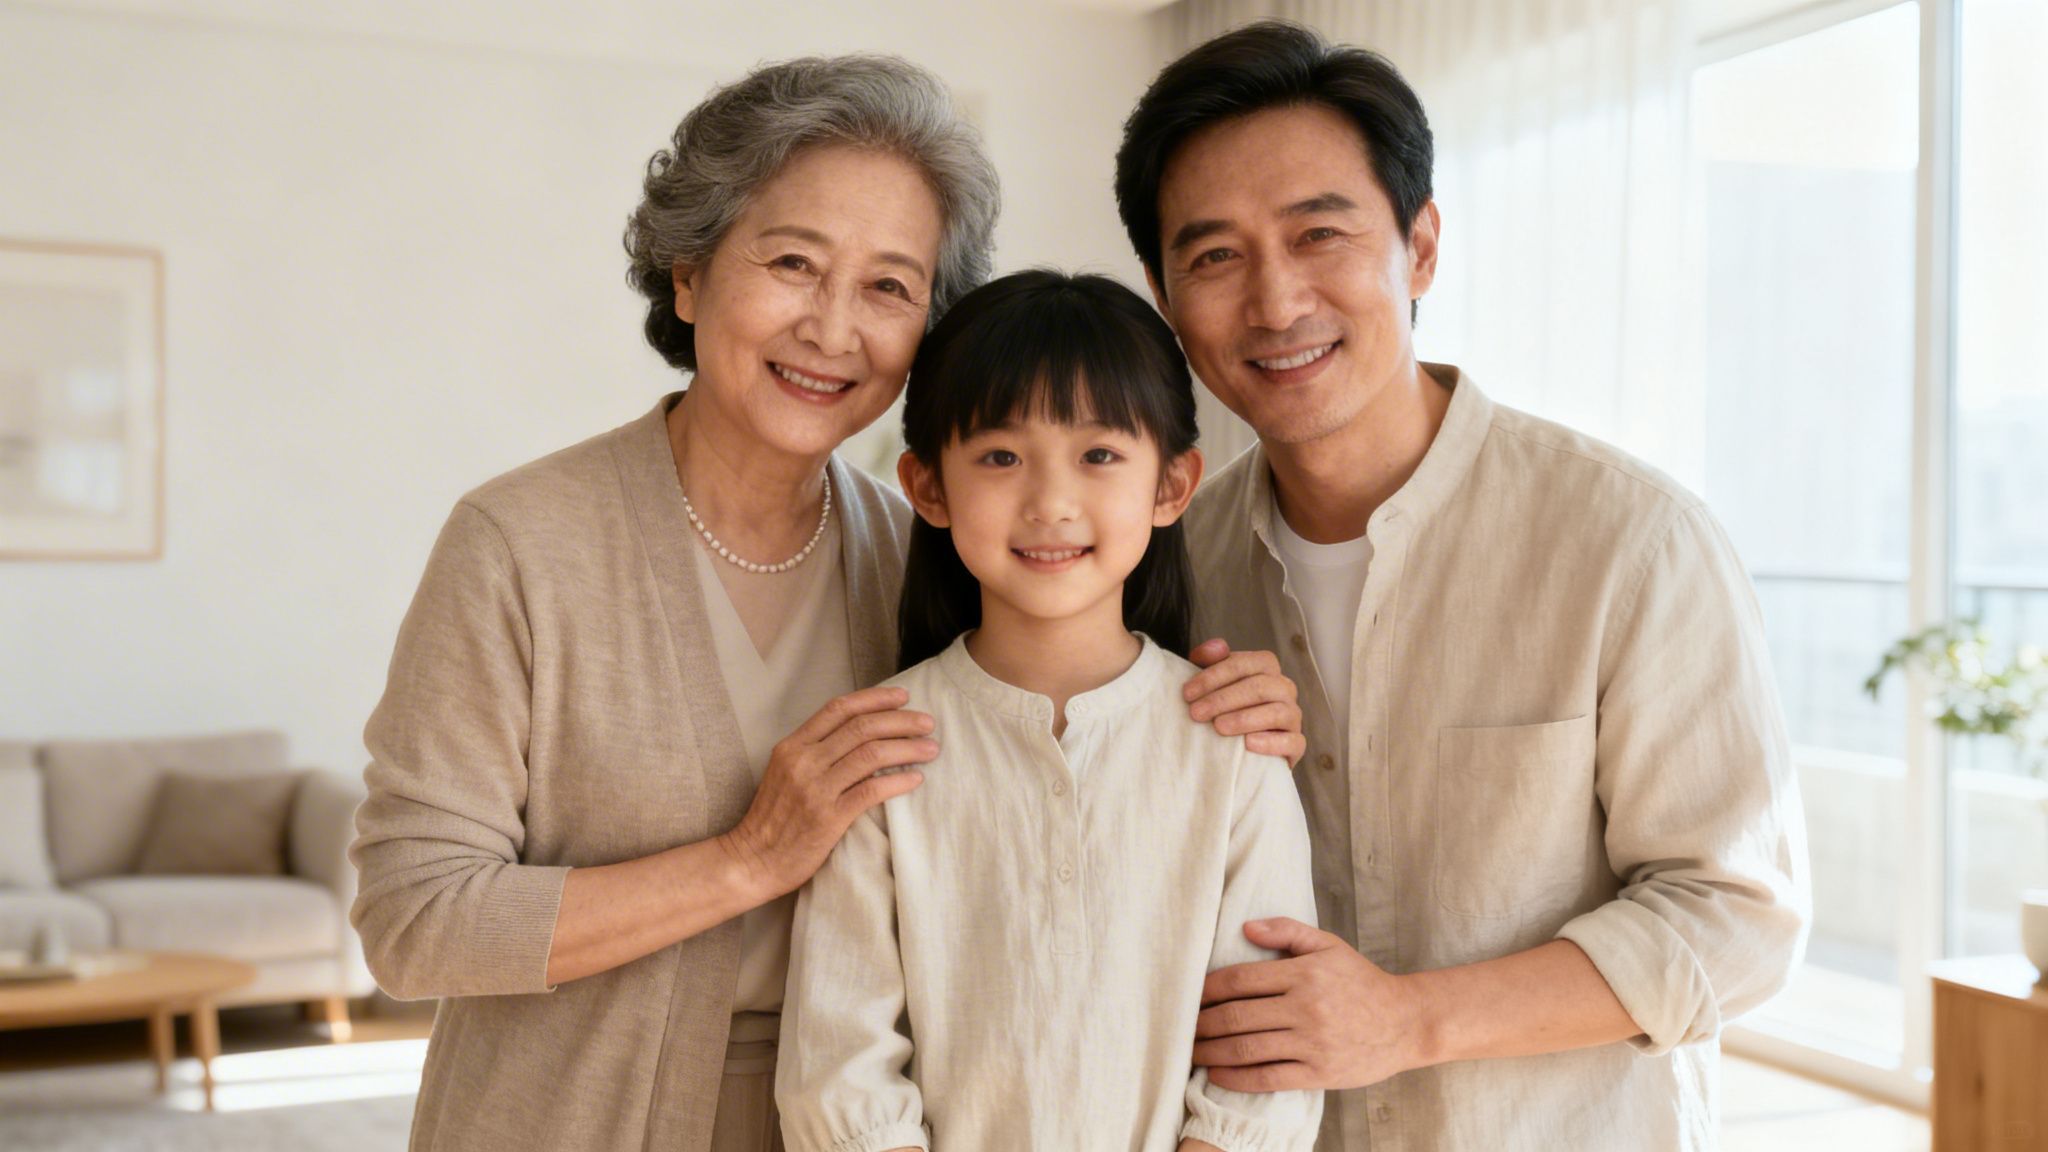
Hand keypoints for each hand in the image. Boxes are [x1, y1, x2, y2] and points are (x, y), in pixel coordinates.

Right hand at [720, 686, 935, 896]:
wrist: (751, 861)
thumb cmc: (772, 819)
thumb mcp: (785, 773)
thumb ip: (815, 753)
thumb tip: (859, 736)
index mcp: (792, 746)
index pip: (839, 709)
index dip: (875, 698)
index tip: (902, 696)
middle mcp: (804, 761)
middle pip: (861, 727)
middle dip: (901, 720)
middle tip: (927, 722)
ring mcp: (815, 789)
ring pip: (871, 754)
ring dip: (908, 748)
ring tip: (930, 749)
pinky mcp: (828, 817)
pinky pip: (871, 790)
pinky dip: (898, 781)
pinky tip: (915, 779)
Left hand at [1185, 639, 1304, 764]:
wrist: (1242, 749)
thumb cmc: (1225, 708)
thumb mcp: (1213, 683)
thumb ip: (1210, 662)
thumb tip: (1215, 647)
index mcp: (1266, 667)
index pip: (1243, 664)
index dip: (1214, 676)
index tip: (1187, 693)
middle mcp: (1284, 688)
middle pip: (1259, 686)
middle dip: (1223, 699)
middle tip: (1196, 713)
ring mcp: (1293, 716)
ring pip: (1277, 712)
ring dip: (1244, 719)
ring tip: (1218, 727)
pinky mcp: (1297, 744)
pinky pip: (1292, 741)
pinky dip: (1270, 742)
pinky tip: (1248, 744)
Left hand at [1193, 918, 1426, 1091]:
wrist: (1405, 1022)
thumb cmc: (1361, 981)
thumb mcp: (1328, 946)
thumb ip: (1286, 931)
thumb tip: (1246, 927)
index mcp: (1303, 973)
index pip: (1240, 980)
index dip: (1207, 990)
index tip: (1191, 997)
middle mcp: (1304, 1008)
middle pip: (1237, 1017)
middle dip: (1202, 1024)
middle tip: (1183, 1027)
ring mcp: (1311, 1042)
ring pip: (1247, 1048)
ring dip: (1211, 1052)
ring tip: (1192, 1052)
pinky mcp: (1318, 1072)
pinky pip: (1268, 1077)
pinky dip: (1237, 1078)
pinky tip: (1217, 1075)